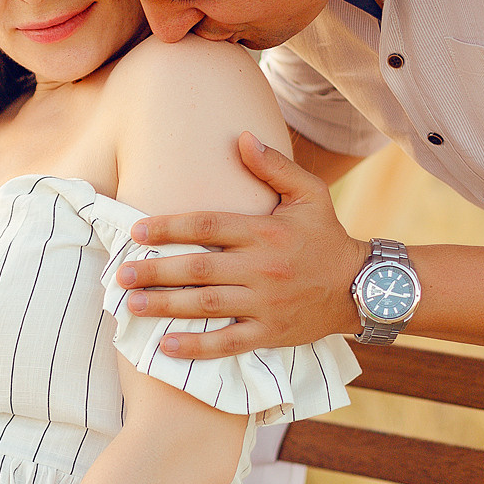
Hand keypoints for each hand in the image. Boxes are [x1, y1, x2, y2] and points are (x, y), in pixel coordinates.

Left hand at [116, 132, 365, 357]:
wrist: (363, 287)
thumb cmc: (326, 237)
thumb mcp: (310, 194)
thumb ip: (274, 166)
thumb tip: (241, 137)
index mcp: (265, 231)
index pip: (208, 226)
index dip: (169, 227)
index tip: (136, 231)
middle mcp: (262, 268)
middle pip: (199, 269)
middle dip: (156, 271)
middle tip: (120, 274)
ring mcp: (266, 304)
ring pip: (207, 306)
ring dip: (166, 306)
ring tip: (131, 305)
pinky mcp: (270, 333)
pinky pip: (229, 343)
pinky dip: (198, 346)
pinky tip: (167, 347)